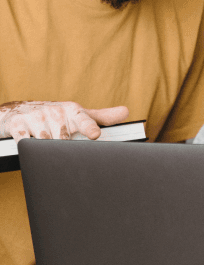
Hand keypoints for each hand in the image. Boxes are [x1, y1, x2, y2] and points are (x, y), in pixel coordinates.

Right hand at [0, 101, 128, 142]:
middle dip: (65, 149)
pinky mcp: (18, 125)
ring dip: (47, 151)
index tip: (95, 135)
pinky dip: (28, 148)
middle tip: (65, 153)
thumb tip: (126, 112)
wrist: (21, 111)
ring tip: (48, 151)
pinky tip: (31, 147)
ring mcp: (36, 117)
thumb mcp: (80, 114)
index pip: (84, 120)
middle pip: (64, 140)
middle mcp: (56, 111)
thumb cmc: (58, 116)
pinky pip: (25, 142)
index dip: (90, 127)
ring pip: (45, 144)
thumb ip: (103, 117)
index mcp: (73, 110)